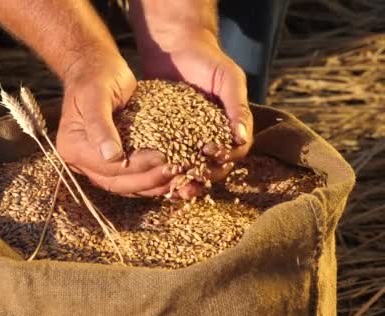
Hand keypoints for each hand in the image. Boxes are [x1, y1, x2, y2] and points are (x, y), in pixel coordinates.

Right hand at [56, 53, 174, 196]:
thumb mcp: (96, 95)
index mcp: (72, 147)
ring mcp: (96, 165)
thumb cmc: (96, 76)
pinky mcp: (112, 163)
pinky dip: (151, 180)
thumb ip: (100, 125)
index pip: (106, 167)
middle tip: (176, 170)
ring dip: (153, 185)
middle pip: (116, 182)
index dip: (135, 166)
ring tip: (179, 176)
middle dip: (148, 179)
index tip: (162, 158)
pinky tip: (172, 177)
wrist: (96, 68)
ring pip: (126, 186)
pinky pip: (131, 179)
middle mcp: (81, 162)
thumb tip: (111, 156)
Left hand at [139, 27, 253, 198]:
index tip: (211, 157)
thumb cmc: (208, 61)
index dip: (224, 160)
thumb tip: (242, 138)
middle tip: (188, 186)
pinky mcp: (164, 136)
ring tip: (172, 190)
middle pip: (211, 167)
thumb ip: (238, 107)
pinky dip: (162, 169)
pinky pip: (165, 157)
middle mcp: (210, 138)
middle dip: (201, 178)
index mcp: (229, 128)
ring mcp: (187, 139)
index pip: (233, 153)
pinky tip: (153, 176)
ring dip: (182, 181)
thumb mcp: (229, 79)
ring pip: (188, 168)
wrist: (176, 47)